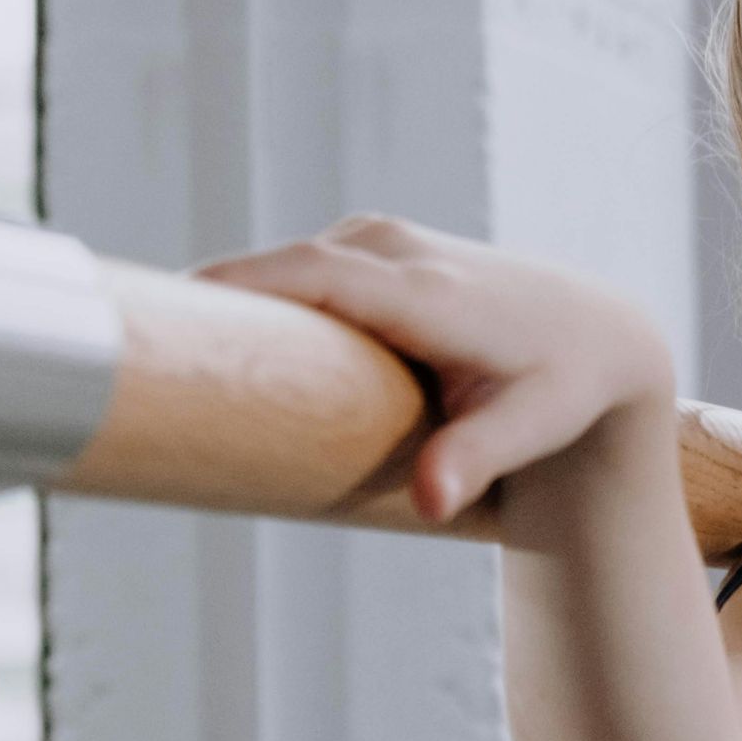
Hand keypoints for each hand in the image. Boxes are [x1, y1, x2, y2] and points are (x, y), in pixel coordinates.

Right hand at [193, 214, 673, 523]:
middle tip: (141, 354)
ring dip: (238, 302)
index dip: (232, 290)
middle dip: (214, 302)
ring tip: (174, 350)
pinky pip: (305, 267)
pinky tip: (230, 333)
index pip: (307, 277)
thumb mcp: (531, 427)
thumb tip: (434, 499)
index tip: (164, 322)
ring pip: (288, 268)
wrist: (600, 335)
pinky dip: (268, 293)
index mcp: (421, 291)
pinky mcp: (378, 246)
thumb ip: (476, 458)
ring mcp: (385, 241)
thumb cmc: (564, 388)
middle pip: (280, 269)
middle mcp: (396, 251)